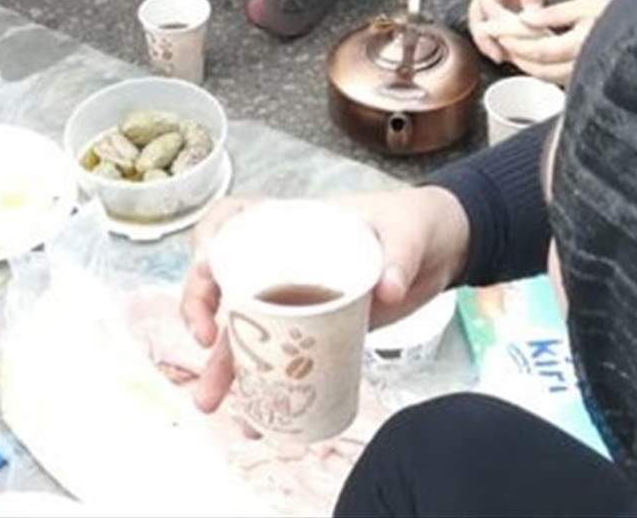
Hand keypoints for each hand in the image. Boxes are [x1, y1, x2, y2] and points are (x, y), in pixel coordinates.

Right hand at [177, 188, 469, 413]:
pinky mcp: (308, 333)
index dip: (207, 240)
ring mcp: (291, 299)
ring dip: (219, 365)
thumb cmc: (412, 224)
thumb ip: (400, 255)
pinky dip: (260, 387)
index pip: (229, 220)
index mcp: (290, 224)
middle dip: (197, 309)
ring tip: (209, 401)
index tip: (208, 268)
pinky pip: (272, 358)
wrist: (439, 254)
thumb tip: (388, 289)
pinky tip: (253, 417)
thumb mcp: (408, 231)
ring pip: (239, 329)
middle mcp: (278, 260)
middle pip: (220, 279)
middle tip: (205, 343)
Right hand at [468, 0, 567, 62]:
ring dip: (495, 42)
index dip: (500, 22)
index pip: (488, 5)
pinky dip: (508, 38)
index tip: (515, 35)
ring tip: (508, 58)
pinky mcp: (505, 6)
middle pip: (478, 20)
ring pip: (486, 26)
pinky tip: (518, 49)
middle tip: (501, 56)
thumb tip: (530, 15)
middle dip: (488, 39)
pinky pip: (502, 26)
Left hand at [493, 0, 612, 84]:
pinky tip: (531, 57)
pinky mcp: (585, 76)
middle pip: (538, 66)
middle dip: (515, 53)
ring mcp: (584, 73)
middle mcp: (582, 64)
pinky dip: (540, 67)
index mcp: (581, 45)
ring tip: (509, 46)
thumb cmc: (621, 11)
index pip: (537, 49)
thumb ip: (554, 14)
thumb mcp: (587, 4)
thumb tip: (524, 19)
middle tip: (496, 38)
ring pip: (546, 75)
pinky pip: (556, 77)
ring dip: (525, 62)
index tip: (493, 30)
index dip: (512, 40)